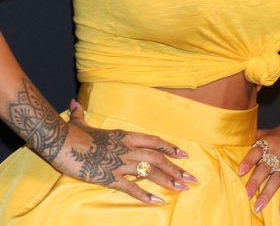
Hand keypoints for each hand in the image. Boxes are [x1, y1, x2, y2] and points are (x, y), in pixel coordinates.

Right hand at [51, 99, 197, 204]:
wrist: (61, 142)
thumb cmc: (72, 133)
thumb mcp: (80, 122)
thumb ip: (81, 114)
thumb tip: (73, 104)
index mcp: (124, 135)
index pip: (153, 141)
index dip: (170, 147)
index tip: (184, 155)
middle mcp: (127, 148)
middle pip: (158, 158)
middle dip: (176, 169)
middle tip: (191, 179)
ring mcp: (120, 162)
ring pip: (150, 172)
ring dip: (168, 180)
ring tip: (182, 189)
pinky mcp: (110, 177)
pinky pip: (132, 188)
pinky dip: (145, 195)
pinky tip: (157, 201)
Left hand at [238, 125, 279, 215]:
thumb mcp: (267, 133)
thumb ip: (254, 138)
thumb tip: (238, 141)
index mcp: (268, 143)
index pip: (256, 152)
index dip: (248, 162)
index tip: (240, 172)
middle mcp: (277, 153)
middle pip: (264, 169)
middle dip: (255, 182)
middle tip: (247, 194)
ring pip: (276, 180)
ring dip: (267, 194)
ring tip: (258, 206)